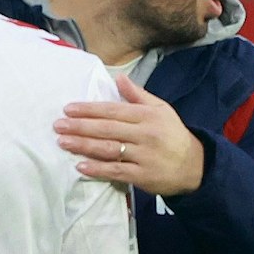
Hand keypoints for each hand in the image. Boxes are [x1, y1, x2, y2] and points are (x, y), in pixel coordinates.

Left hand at [56, 74, 206, 197]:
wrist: (195, 165)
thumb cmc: (173, 135)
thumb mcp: (161, 110)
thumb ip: (138, 95)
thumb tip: (118, 78)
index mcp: (147, 116)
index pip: (113, 110)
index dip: (89, 109)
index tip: (68, 109)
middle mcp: (145, 134)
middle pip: (107, 129)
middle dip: (80, 127)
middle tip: (58, 125)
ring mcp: (144, 156)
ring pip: (109, 149)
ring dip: (83, 146)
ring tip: (63, 142)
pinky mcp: (143, 175)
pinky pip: (116, 171)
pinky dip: (98, 169)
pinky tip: (81, 166)